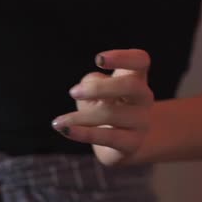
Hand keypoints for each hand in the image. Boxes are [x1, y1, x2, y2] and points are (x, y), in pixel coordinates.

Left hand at [52, 49, 153, 165]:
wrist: (121, 144)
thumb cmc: (105, 107)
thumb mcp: (95, 90)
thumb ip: (91, 83)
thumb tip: (85, 90)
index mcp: (136, 78)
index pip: (140, 60)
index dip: (123, 57)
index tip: (98, 59)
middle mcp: (143, 97)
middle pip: (131, 86)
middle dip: (99, 88)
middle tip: (72, 93)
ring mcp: (141, 122)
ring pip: (112, 114)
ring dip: (80, 117)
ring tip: (58, 122)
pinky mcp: (132, 143)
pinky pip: (108, 137)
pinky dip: (83, 133)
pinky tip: (65, 130)